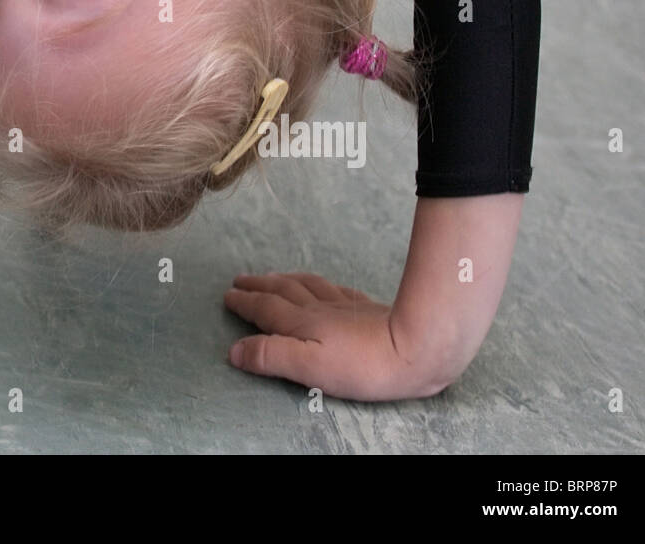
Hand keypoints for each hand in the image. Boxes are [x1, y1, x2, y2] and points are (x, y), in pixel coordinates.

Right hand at [223, 271, 453, 400]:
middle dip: (259, 285)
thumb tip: (233, 349)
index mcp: (301, 323)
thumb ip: (270, 356)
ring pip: (306, 285)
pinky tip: (323, 286)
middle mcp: (317, 308)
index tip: (227, 295)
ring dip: (284, 279)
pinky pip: (335, 289)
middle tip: (240, 280)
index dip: (244, 302)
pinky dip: (319, 284)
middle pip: (282, 291)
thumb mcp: (309, 367)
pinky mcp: (366, 308)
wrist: (417, 346)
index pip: (264, 309)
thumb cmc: (362, 365)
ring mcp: (343, 305)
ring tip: (273, 277)